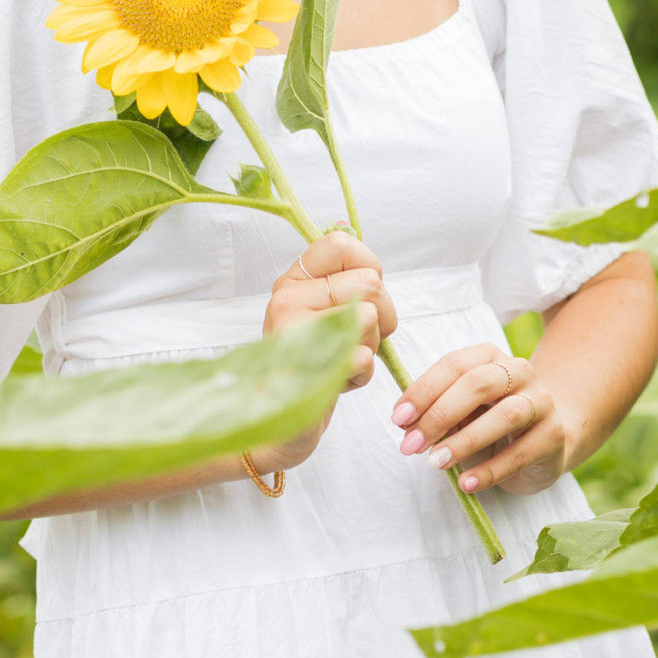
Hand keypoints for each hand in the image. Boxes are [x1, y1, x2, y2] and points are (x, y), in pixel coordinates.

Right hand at [246, 232, 396, 474]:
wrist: (275, 424)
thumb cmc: (309, 365)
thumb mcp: (321, 313)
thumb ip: (340, 280)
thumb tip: (350, 232)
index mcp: (292, 281)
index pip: (340, 243)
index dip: (368, 265)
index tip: (365, 292)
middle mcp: (286, 300)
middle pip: (370, 283)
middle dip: (382, 315)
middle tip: (360, 337)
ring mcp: (293, 333)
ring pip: (371, 317)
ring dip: (371, 345)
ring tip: (344, 359)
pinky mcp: (305, 367)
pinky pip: (363, 356)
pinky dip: (362, 373)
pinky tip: (339, 379)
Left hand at [392, 342, 576, 496]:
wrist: (547, 440)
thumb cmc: (491, 421)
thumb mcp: (462, 411)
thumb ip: (435, 411)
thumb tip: (406, 425)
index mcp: (490, 357)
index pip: (454, 365)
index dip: (424, 391)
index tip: (399, 419)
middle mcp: (519, 372)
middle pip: (478, 384)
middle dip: (439, 415)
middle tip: (411, 445)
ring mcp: (541, 402)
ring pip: (506, 415)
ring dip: (465, 441)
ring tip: (436, 463)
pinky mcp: (554, 435)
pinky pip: (520, 453)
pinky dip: (490, 471)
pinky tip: (466, 483)